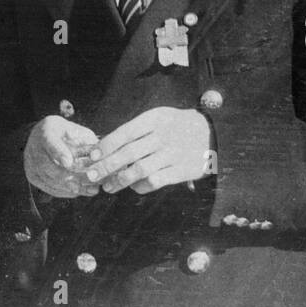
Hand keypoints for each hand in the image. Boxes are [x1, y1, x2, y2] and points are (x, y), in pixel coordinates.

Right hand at [23, 116, 101, 197]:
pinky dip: (65, 191)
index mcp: (46, 130)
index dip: (59, 152)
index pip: (50, 142)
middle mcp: (34, 147)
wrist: (41, 136)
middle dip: (68, 177)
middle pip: (48, 165)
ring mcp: (30, 163)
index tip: (69, 162)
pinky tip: (80, 192)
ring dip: (71, 187)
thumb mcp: (77, 131)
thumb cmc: (65, 133)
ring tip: (91, 190)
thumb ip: (87, 142)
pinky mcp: (32, 176)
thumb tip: (101, 157)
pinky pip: (48, 187)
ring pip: (49, 179)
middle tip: (86, 183)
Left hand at [85, 107, 213, 193]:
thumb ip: (136, 130)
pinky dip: (140, 187)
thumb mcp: (159, 118)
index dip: (106, 146)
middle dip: (106, 166)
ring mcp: (174, 153)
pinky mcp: (182, 170)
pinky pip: (155, 181)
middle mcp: (164, 135)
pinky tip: (133, 187)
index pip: (125, 133)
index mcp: (155, 119)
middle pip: (128, 152)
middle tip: (92, 175)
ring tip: (108, 187)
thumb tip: (104, 146)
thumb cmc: (177, 127)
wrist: (213, 134)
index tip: (92, 156)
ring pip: (139, 169)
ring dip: (119, 180)